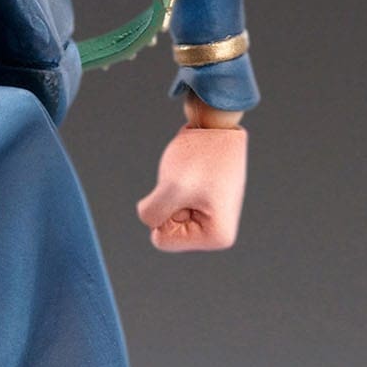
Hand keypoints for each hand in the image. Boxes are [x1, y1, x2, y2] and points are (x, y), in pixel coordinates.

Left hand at [136, 125, 246, 251]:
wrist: (217, 127)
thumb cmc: (200, 156)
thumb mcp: (171, 187)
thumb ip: (151, 214)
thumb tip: (149, 220)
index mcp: (216, 237)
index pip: (161, 240)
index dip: (163, 212)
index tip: (185, 191)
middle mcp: (217, 234)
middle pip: (165, 230)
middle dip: (168, 204)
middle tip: (188, 182)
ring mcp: (211, 220)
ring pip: (168, 216)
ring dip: (170, 194)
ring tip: (191, 177)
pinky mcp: (204, 206)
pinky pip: (174, 204)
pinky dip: (173, 187)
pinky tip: (192, 174)